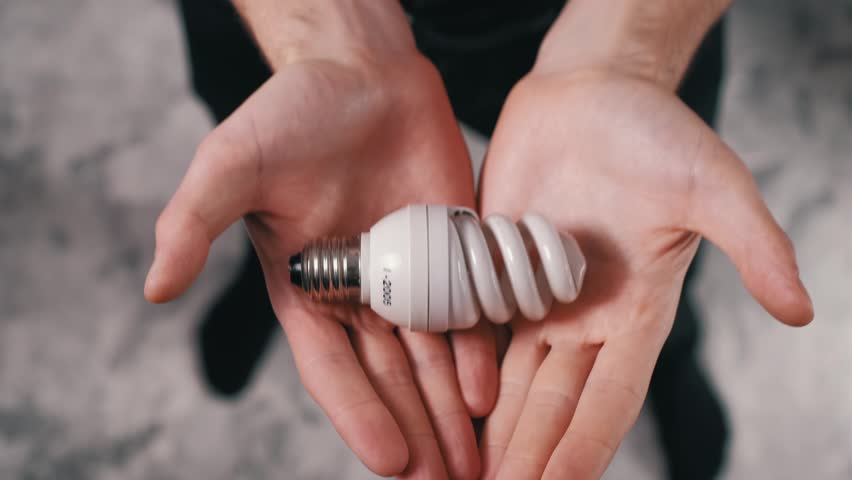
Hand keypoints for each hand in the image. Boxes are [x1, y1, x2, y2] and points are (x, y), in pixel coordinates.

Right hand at [144, 47, 495, 477]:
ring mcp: (411, 276)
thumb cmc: (291, 114)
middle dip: (416, 433)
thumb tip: (154, 288)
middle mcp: (361, 294)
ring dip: (451, 411)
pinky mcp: (451, 250)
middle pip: (390, 379)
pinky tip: (492, 390)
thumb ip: (193, 223)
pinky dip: (479, 350)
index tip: (391, 461)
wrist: (360, 72)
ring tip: (475, 461)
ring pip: (433, 357)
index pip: (333, 370)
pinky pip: (468, 309)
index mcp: (307, 290)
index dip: (360, 416)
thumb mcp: (232, 164)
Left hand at [477, 69, 812, 478]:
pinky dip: (460, 366)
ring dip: (492, 429)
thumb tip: (801, 310)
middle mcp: (584, 315)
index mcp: (636, 311)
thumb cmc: (657, 132)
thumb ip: (755, 244)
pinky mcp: (495, 266)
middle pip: (553, 402)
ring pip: (510, 376)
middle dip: (528, 454)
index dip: (584, 443)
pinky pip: (475, 325)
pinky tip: (440, 402)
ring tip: (467, 472)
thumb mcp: (714, 185)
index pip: (610, 396)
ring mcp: (535, 294)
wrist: (591, 91)